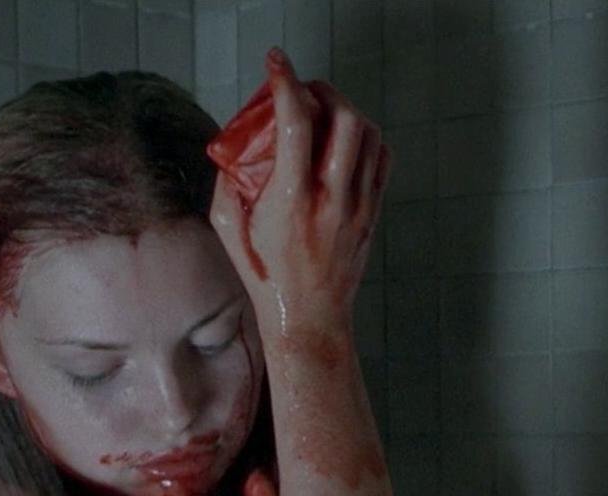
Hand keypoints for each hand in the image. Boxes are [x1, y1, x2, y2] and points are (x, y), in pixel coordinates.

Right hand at [206, 47, 389, 349]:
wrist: (309, 319)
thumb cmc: (266, 278)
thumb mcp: (229, 231)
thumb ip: (226, 184)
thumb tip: (232, 149)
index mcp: (291, 202)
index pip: (296, 125)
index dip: (286, 83)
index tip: (276, 64)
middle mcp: (330, 200)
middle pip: (346, 121)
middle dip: (324, 91)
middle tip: (305, 90)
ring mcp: (358, 207)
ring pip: (370, 136)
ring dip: (348, 111)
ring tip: (326, 112)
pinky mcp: (373, 214)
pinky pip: (382, 160)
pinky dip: (367, 139)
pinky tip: (347, 140)